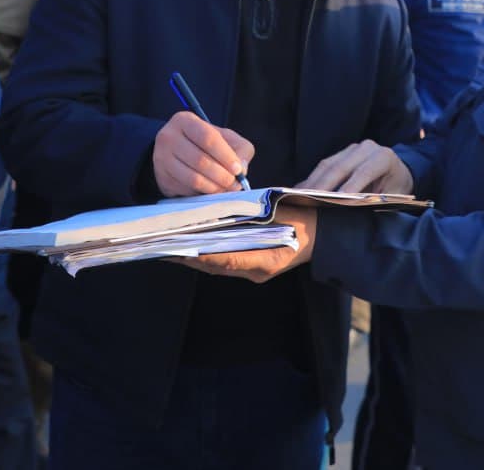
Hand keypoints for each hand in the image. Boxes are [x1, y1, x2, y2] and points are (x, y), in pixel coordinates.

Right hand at [153, 112, 254, 196]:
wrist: (177, 151)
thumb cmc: (205, 143)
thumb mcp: (225, 137)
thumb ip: (240, 148)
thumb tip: (241, 169)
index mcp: (185, 121)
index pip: (208, 138)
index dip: (226, 156)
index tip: (238, 169)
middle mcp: (168, 137)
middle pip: (200, 161)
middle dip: (222, 176)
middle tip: (235, 184)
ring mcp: (161, 158)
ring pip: (193, 179)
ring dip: (214, 188)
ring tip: (225, 188)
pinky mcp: (162, 178)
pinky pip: (186, 190)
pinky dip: (202, 193)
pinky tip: (209, 189)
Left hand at [177, 205, 316, 282]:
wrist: (322, 233)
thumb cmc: (302, 219)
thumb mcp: (280, 212)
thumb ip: (254, 214)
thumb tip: (223, 211)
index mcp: (266, 260)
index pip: (227, 259)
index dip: (202, 255)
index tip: (178, 250)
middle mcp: (257, 271)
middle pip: (216, 265)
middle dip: (189, 257)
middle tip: (162, 247)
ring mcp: (255, 272)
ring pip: (217, 267)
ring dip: (193, 257)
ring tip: (168, 246)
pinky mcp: (253, 269)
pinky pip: (225, 264)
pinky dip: (206, 255)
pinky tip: (191, 246)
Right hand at [298, 140, 411, 193]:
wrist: (399, 173)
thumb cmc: (397, 189)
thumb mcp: (393, 197)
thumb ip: (376, 202)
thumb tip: (355, 214)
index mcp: (383, 157)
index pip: (364, 172)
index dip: (350, 186)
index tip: (335, 201)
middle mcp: (367, 148)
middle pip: (341, 167)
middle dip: (324, 185)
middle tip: (308, 201)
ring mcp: (353, 148)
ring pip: (328, 164)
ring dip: (313, 181)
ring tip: (299, 197)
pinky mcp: (342, 153)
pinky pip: (324, 165)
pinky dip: (313, 178)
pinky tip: (301, 190)